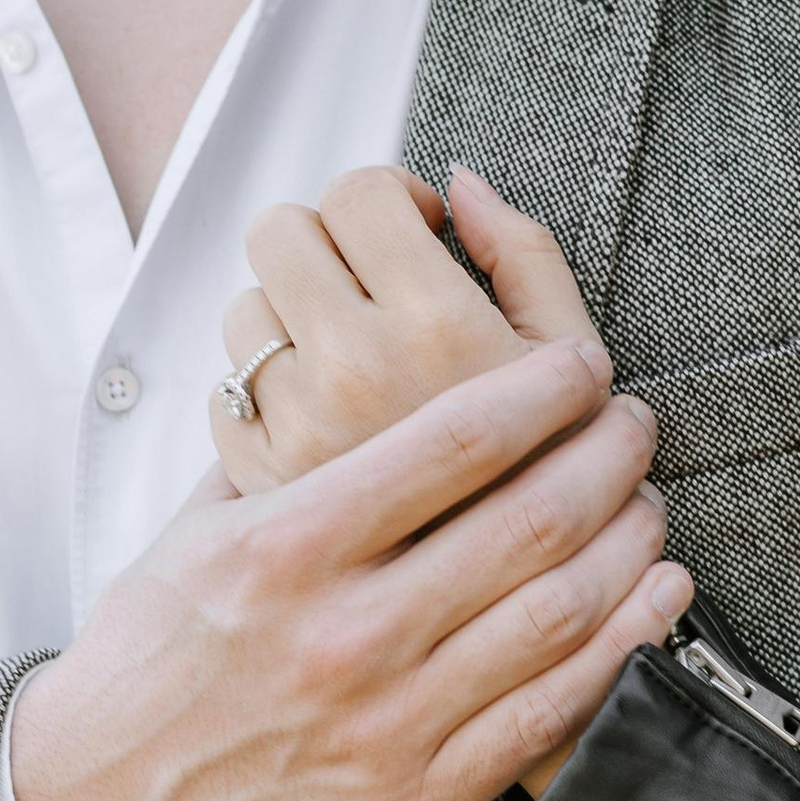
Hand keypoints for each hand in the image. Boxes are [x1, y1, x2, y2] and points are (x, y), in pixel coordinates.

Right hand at [9, 346, 689, 800]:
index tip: (583, 365)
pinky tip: (659, 598)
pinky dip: (625, 648)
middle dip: (606, 457)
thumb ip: (282, 456)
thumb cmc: (150, 660)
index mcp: (287, 546)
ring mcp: (389, 722)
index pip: (453, 442)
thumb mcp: (195, 534)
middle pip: (528, 521)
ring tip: (648, 500)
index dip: (542, 392)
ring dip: (629, 544)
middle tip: (635, 422)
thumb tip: (355, 373)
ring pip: (557, 612)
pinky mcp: (418, 799)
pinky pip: (550, 714)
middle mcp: (345, 631)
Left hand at [214, 164, 603, 497]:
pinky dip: (265, 395)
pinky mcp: (259, 479)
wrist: (504, 614)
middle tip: (368, 276)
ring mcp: (295, 425)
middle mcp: (352, 369)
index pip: (361, 193)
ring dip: (291, 316)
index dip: (392, 197)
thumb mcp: (570, 354)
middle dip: (326, 238)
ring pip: (246, 310)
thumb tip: (460, 186)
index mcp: (436, 327)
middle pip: (281, 231)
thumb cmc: (550, 476)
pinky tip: (321, 417)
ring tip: (349, 354)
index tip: (417, 231)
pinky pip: (228, 393)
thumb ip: (525, 255)